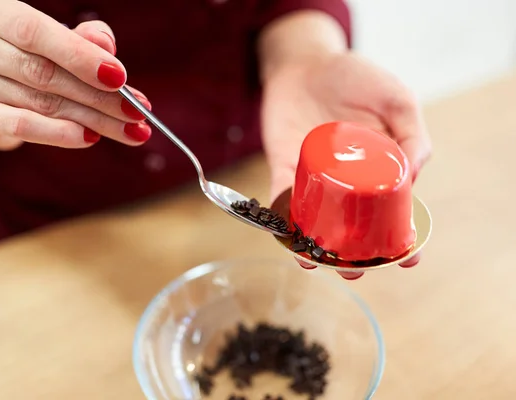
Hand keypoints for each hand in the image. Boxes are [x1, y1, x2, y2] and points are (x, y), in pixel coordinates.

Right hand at [0, 0, 150, 150]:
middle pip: (43, 74)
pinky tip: (90, 137)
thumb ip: (81, 38)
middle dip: (99, 97)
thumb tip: (106, 45)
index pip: (35, 33)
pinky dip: (61, 134)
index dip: (81, 57)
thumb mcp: (53, 36)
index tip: (121, 79)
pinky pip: (22, 127)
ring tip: (128, 130)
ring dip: (92, 120)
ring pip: (40, 103)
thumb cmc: (25, 51)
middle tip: (137, 112)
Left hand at [261, 52, 430, 279]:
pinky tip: (291, 241)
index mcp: (379, 168)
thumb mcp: (395, 98)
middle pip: (354, 225)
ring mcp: (316, 178)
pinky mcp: (285, 169)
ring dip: (319, 248)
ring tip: (322, 265)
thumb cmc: (354, 77)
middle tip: (357, 269)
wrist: (305, 62)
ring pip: (319, 222)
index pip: (393, 210)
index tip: (407, 259)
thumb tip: (413, 174)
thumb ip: (411, 132)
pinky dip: (286, 222)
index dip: (402, 237)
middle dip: (357, 254)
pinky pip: (284, 200)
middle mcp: (347, 180)